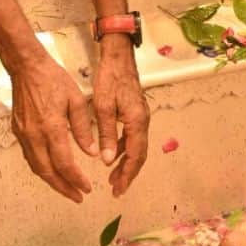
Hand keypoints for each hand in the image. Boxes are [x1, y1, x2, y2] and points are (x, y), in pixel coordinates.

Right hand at [7, 57, 98, 201]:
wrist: (26, 67)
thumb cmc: (52, 79)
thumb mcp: (76, 101)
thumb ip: (83, 129)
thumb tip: (90, 152)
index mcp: (51, 127)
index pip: (64, 163)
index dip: (76, 179)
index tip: (87, 188)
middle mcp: (35, 134)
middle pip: (48, 171)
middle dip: (63, 188)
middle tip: (77, 197)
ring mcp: (24, 134)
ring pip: (36, 166)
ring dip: (51, 181)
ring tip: (66, 188)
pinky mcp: (18, 130)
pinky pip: (30, 156)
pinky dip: (41, 167)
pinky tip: (51, 169)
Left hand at [90, 36, 150, 196]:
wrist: (119, 56)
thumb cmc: (110, 78)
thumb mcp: (103, 106)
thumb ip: (106, 134)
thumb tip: (106, 160)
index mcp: (137, 122)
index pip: (135, 156)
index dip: (127, 174)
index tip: (119, 189)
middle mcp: (143, 121)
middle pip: (139, 154)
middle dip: (128, 173)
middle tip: (117, 189)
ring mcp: (141, 117)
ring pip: (136, 146)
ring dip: (125, 162)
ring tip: (113, 177)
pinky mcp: (136, 112)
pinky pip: (132, 136)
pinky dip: (123, 148)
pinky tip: (111, 153)